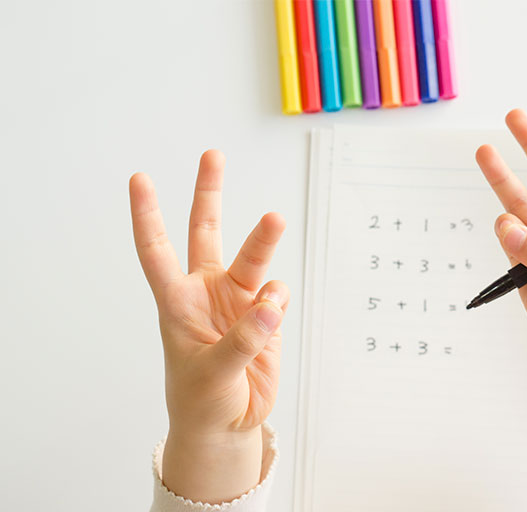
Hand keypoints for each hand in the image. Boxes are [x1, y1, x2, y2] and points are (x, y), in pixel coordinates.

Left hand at [129, 150, 288, 502]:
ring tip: (274, 219)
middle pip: (207, 232)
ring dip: (263, 238)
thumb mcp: (211, 375)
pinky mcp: (267, 319)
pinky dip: (279, 300)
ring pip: (253, 258)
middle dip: (209, 193)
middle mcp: (208, 293)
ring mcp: (239, 304)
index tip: (139, 178)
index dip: (147, 216)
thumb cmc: (201, 400)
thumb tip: (272, 302)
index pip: (157, 252)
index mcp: (177, 302)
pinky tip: (273, 314)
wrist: (227, 425)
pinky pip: (278, 295)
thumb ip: (242, 340)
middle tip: (212, 155)